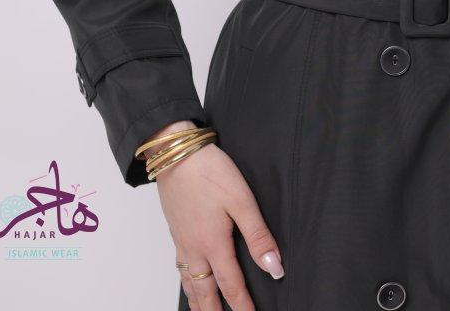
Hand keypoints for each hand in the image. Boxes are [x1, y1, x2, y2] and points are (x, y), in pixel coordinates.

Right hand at [148, 121, 283, 309]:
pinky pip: (180, 267)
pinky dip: (186, 283)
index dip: (243, 306)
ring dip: (198, 303)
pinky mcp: (176, 230)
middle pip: (205, 292)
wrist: (175, 154)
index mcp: (213, 244)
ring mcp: (182, 240)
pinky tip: (189, 279)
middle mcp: (195, 248)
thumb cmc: (209, 172)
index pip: (231, 285)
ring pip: (189, 282)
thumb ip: (258, 235)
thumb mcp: (241, 200)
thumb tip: (274, 267)